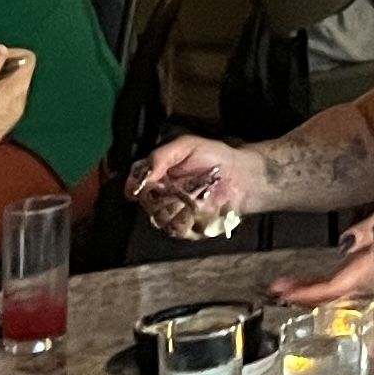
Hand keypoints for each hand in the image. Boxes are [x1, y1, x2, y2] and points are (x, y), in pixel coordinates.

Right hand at [130, 136, 261, 233]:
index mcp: (155, 176)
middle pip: (147, 204)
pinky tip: (204, 205)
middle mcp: (159, 197)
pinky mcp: (186, 228)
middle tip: (182, 184)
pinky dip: (192, 218)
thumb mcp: (186, 145)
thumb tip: (142, 176)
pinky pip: (178, 229)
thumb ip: (160, 156)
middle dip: (165, 194)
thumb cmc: (214, 157)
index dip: (139, 186)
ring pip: (161, 218)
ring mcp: (172, 214)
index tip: (152, 181)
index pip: (133, 186)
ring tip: (198, 192)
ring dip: (180, 205)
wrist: (240, 175)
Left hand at [273, 203, 373, 305]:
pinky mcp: (372, 276)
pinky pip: (343, 286)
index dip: (307, 291)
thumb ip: (368, 231)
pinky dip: (325, 286)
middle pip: (328, 295)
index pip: (331, 287)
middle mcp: (366, 281)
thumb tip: (345, 242)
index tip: (285, 292)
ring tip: (290, 287)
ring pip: (334, 293)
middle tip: (278, 291)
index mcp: (367, 270)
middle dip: (303, 294)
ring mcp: (369, 282)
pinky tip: (317, 283)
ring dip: (312, 291)